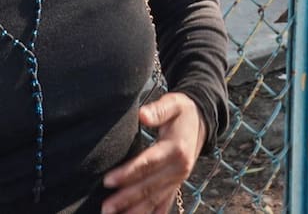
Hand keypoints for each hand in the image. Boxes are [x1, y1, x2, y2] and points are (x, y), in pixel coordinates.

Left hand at [101, 92, 205, 213]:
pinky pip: (163, 203)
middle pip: (149, 186)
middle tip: (105, 207)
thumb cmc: (182, 111)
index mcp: (176, 149)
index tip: (107, 180)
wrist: (202, 121)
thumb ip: (158, 109)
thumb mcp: (173, 103)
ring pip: (154, 199)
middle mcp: (179, 168)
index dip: (127, 173)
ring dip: (135, 211)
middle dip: (126, 198)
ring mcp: (178, 179)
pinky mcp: (176, 184)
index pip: (147, 164)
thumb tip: (142, 115)